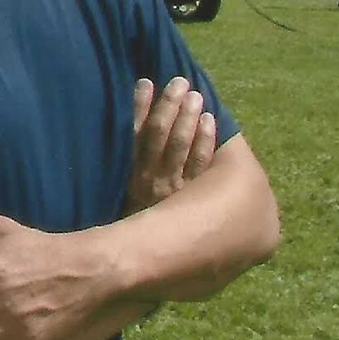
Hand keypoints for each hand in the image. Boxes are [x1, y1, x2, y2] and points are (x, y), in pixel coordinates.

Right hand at [126, 76, 215, 213]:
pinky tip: (209, 121)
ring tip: (195, 95)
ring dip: (188, 117)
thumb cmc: (139, 223)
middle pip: (159, 134)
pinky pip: (202, 163)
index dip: (141, 106)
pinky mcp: (197, 198)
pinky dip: (206, 140)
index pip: (135, 133)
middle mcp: (151, 178)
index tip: (146, 82)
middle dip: (169, 105)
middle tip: (179, 82)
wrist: (150, 257)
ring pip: (181, 145)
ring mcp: (175, 188)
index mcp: (131, 174)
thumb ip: (133, 165)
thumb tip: (138, 128)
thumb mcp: (129, 193)